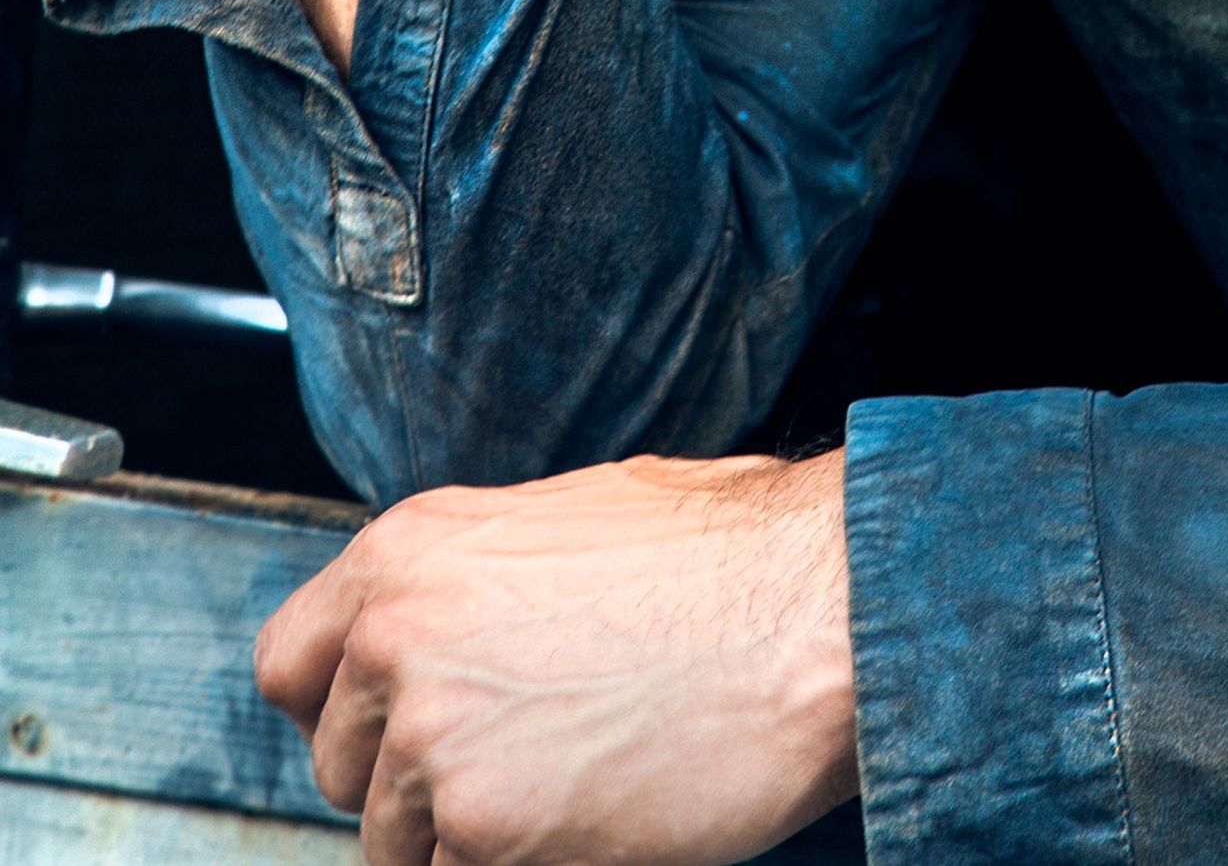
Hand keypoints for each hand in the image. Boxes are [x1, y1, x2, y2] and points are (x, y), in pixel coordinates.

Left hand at [254, 450, 858, 865]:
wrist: (813, 608)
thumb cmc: (727, 557)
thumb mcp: (568, 521)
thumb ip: (475, 581)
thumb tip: (450, 636)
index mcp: (409, 549)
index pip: (287, 668)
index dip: (342, 713)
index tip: (397, 732)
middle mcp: (396, 636)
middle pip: (339, 771)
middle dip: (414, 786)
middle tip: (519, 765)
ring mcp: (432, 738)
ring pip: (399, 844)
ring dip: (472, 838)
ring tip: (576, 785)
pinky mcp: (484, 830)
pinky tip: (595, 820)